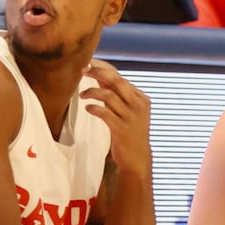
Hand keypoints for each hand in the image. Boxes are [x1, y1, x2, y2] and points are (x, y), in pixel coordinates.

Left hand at [83, 59, 151, 176]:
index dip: (103, 69)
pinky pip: (104, 113)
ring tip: (82, 95)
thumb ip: (117, 95)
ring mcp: (131, 117)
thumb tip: (99, 75)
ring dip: (92, 92)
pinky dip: (93, 108)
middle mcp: (138, 105)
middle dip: (97, 72)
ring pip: (108, 95)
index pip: (120, 77)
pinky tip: (88, 108)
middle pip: (116, 81)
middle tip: (82, 71)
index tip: (89, 65)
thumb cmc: (130, 134)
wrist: (138, 159)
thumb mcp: (129, 111)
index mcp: (141, 98)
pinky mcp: (121, 129)